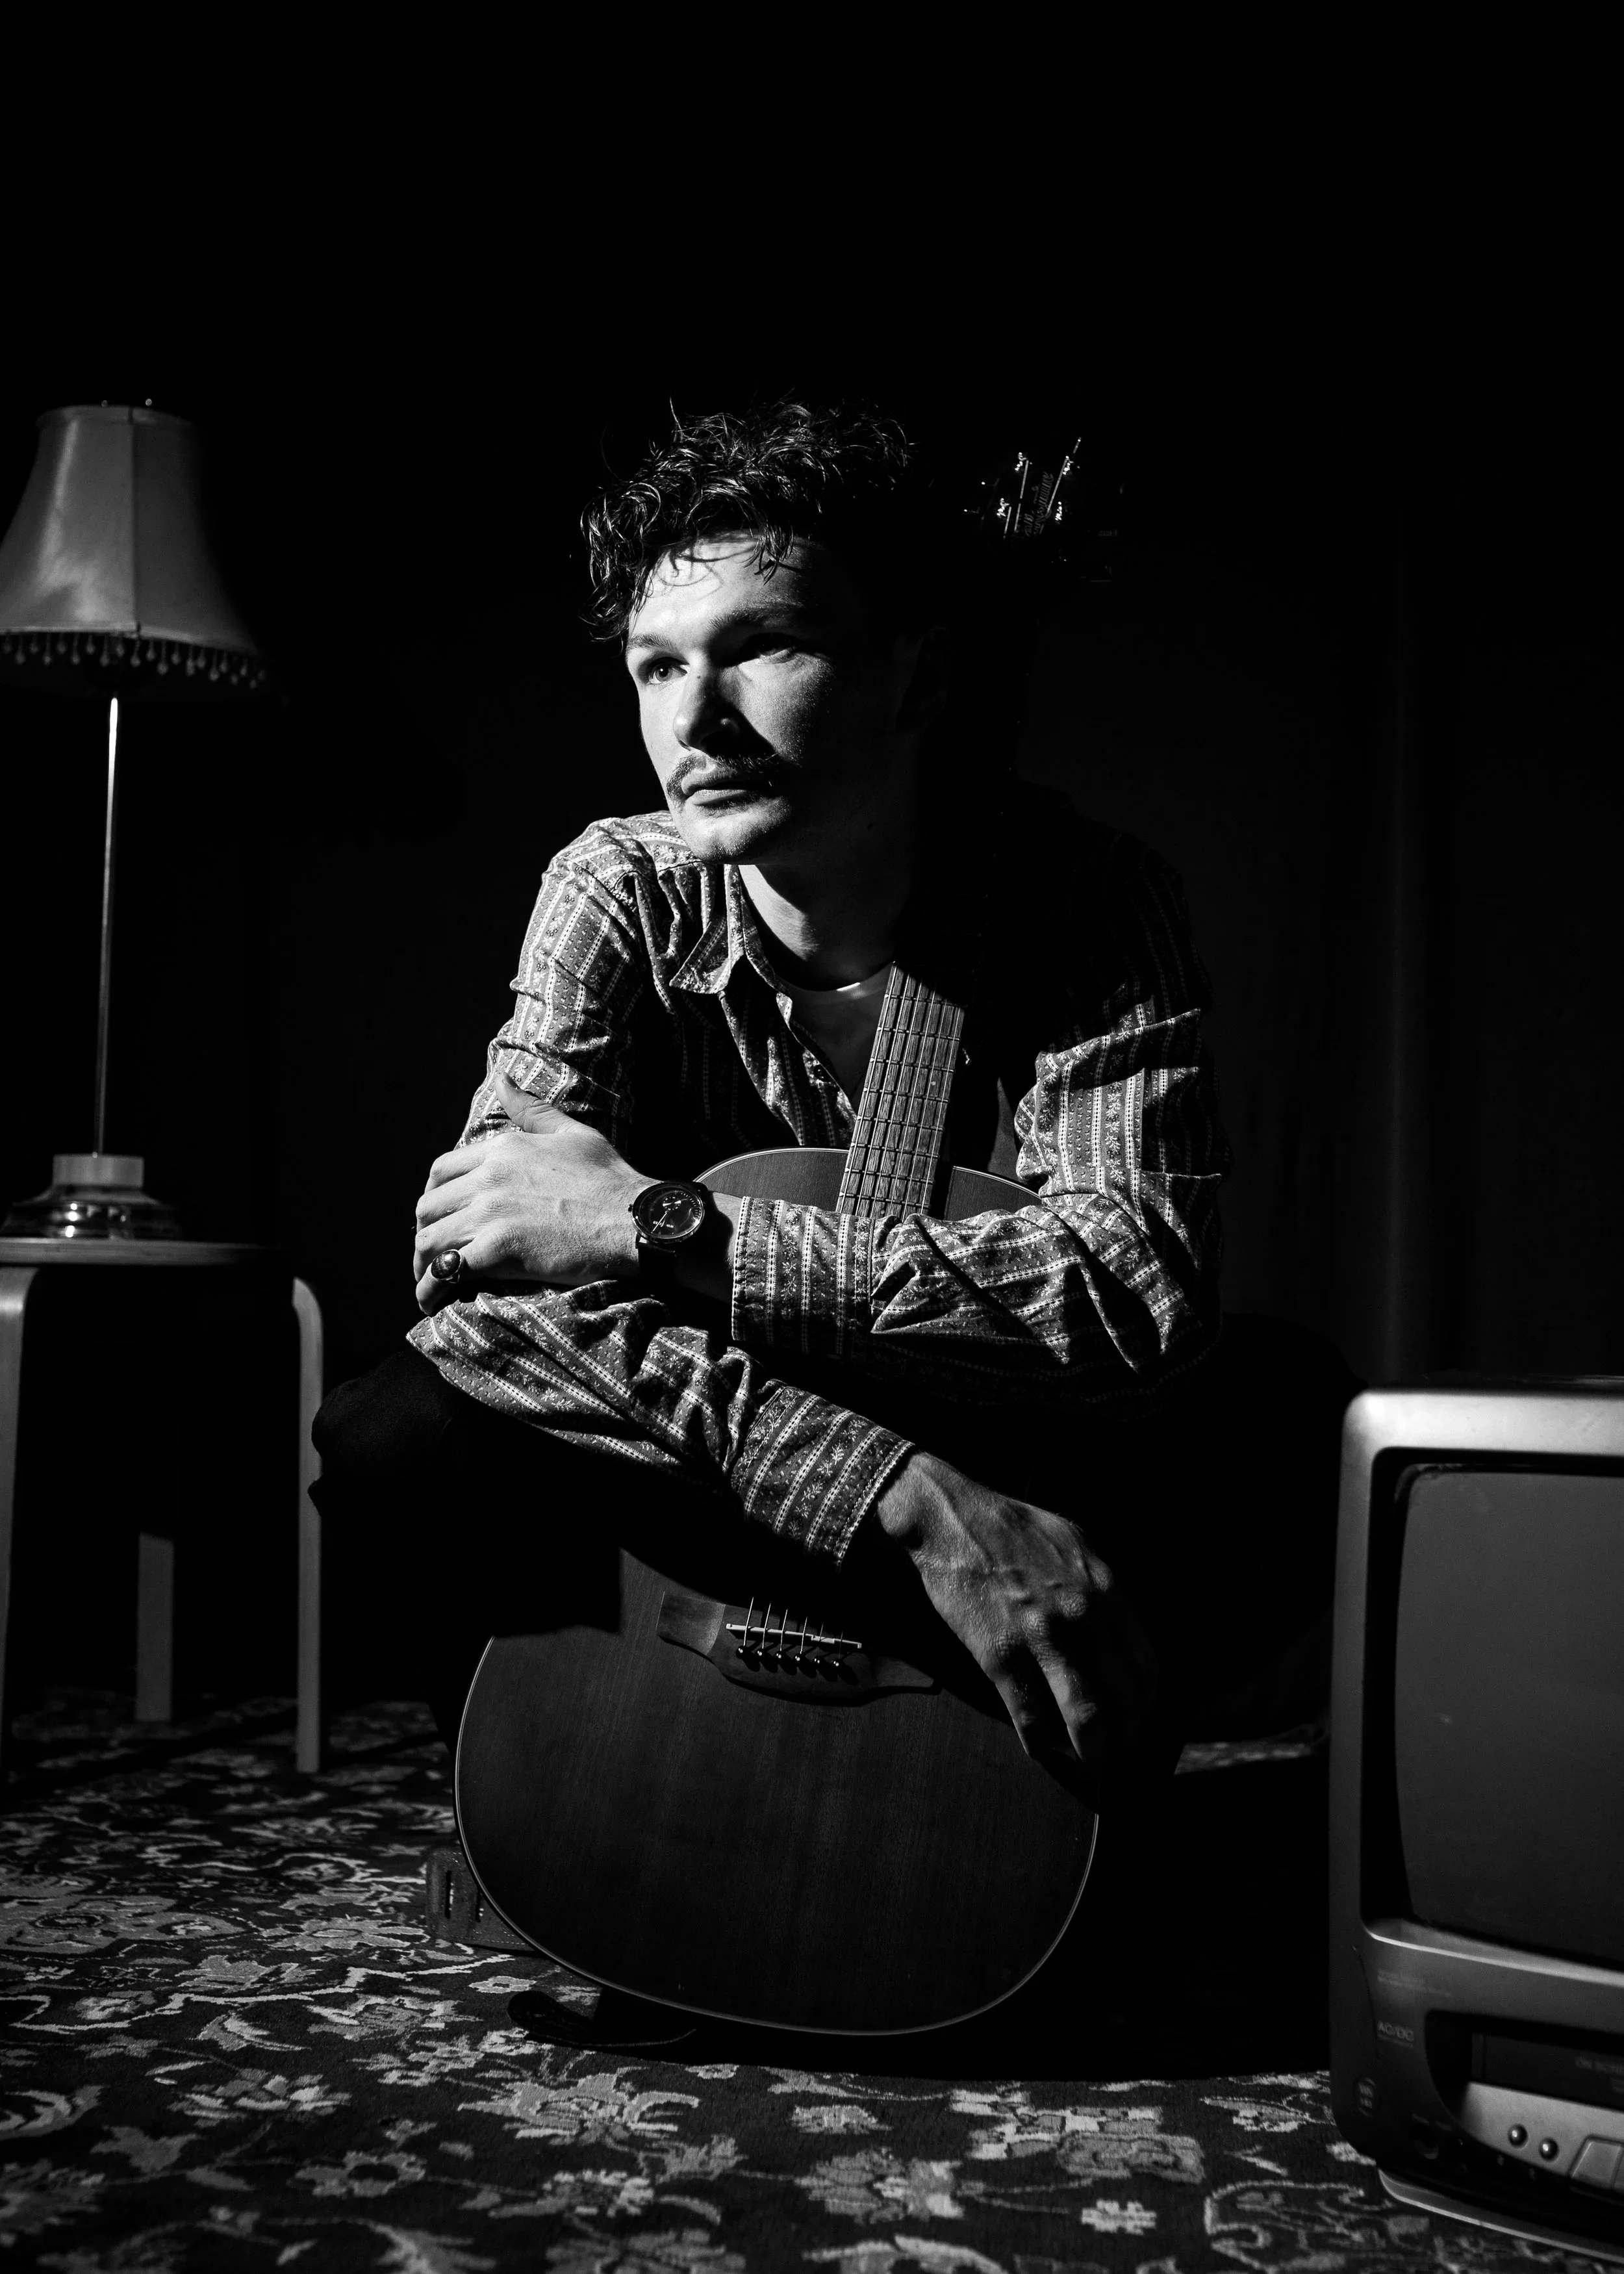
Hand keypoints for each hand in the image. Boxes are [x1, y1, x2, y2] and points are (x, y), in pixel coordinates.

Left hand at [413, 1074, 649, 1314]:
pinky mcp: (498, 1250)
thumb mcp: (571, 1133)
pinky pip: (447, 1272)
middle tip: (434, 1254)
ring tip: (429, 1282)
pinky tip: (431, 1303)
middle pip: (428, 1207)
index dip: (434, 1197)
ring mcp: (491, 1214)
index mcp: (502, 1149)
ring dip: (422, 1265)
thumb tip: (500, 1079)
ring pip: (430, 1240)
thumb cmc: (610, 1179)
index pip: (441, 1171)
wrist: (634, 1220)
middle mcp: (488, 1178)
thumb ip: (532, 1109)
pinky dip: (430, 1290)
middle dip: (425, 1232)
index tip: (440, 1216)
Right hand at [874, 1451, 1157, 1767]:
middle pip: (1122, 1699)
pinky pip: (1030, 1717)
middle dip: (1125, 1734)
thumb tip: (1121, 1631)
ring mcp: (1041, 1640)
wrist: (953, 1520)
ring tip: (1090, 1764)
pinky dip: (1039, 1743)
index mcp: (1105, 1590)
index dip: (1145, 1701)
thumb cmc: (1015, 1530)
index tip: (1137, 1715)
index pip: (1144, 1665)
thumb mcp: (1077, 1545)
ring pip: (1085, 1718)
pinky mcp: (1000, 1657)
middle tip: (1117, 1749)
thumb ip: (1104, 1587)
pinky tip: (1040, 1750)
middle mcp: (1081, 1619)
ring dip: (1092, 1752)